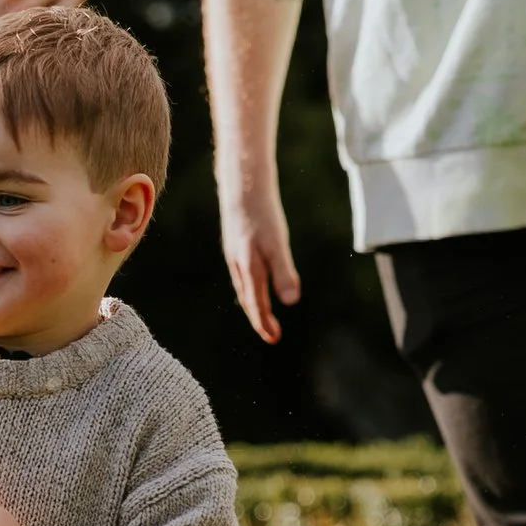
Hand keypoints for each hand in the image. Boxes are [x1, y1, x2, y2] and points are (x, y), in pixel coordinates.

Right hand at [219, 177, 300, 344]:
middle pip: (248, 300)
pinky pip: (242, 275)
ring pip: (244, 288)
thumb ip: (284, 273)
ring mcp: (235, 255)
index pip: (257, 304)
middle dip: (260, 319)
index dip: (265, 323)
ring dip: (253, 304)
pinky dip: (249, 287)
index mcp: (250, 268)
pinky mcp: (235, 245)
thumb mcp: (278, 245)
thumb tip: (291, 302)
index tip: (274, 339)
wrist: (242, 186)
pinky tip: (255, 284)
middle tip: (272, 335)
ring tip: (263, 316)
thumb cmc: (263, 215)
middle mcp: (239, 265)